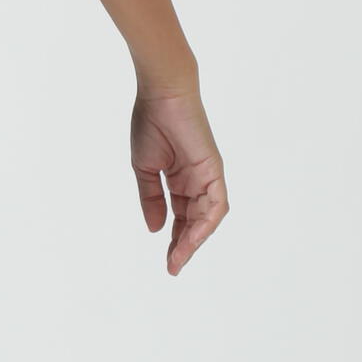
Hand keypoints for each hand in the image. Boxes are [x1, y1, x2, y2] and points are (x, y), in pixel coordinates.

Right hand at [130, 88, 228, 274]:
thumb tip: (155, 229)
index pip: (180, 217)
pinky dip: (206, 223)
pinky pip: (216, 204)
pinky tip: (192, 238)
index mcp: (180, 179)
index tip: (168, 262)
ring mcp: (207, 176)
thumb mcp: (145, 168)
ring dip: (194, 240)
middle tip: (172, 267)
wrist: (161, 94)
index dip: (174, 240)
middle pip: (195, 222)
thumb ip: (151, 198)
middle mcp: (197, 181)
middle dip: (184, 246)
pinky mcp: (214, 170)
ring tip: (178, 258)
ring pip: (207, 218)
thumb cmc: (151, 123)